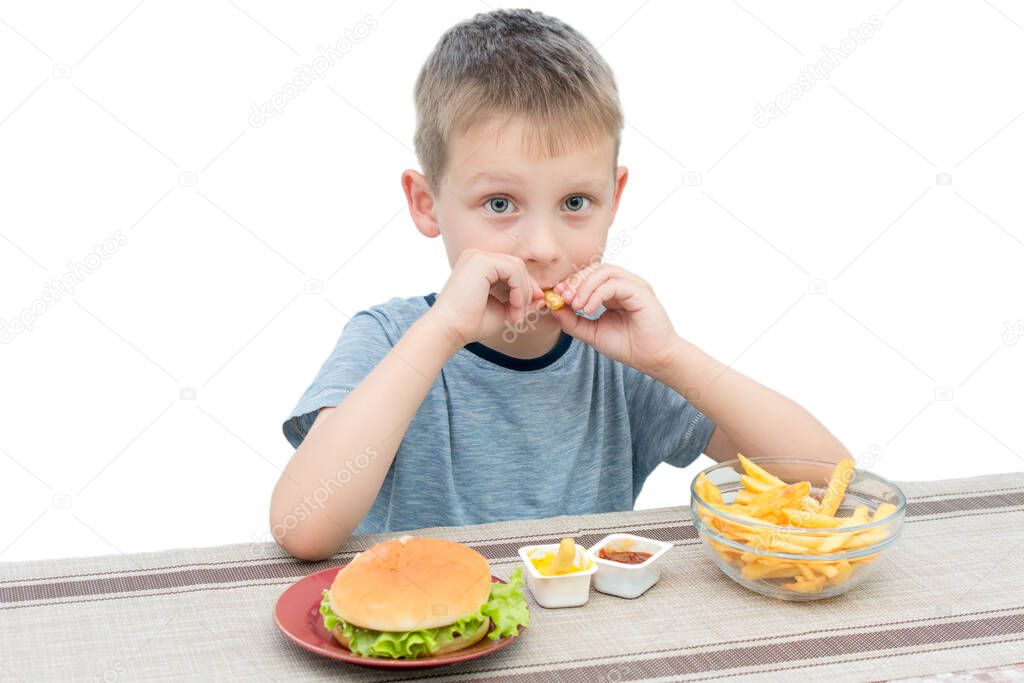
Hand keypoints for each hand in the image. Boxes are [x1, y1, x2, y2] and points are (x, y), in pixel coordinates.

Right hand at [428, 248, 544, 346]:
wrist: (449, 330)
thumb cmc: (470, 323)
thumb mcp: (502, 309)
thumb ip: (519, 300)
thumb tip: (541, 297)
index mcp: (478, 265)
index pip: (511, 268)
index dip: (526, 287)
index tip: (531, 307)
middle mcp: (477, 256)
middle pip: (517, 265)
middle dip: (526, 290)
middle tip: (522, 315)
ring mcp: (478, 256)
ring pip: (517, 267)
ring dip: (523, 294)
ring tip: (516, 315)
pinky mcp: (481, 261)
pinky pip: (513, 270)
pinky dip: (519, 290)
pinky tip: (513, 307)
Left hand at [549, 264, 679, 375]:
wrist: (653, 359)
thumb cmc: (628, 346)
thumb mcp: (592, 333)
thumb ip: (572, 321)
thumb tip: (553, 306)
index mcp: (614, 292)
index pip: (588, 276)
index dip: (570, 283)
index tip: (556, 296)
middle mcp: (625, 284)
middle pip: (594, 269)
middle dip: (575, 282)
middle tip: (563, 298)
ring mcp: (634, 286)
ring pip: (604, 272)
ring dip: (584, 286)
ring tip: (576, 305)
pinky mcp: (641, 292)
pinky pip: (614, 284)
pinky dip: (597, 294)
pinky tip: (588, 309)